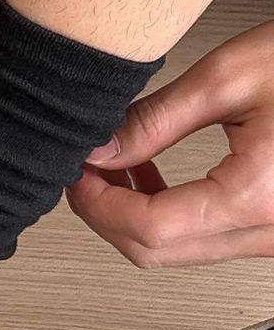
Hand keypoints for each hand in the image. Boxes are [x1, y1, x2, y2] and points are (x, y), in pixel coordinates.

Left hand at [67, 23, 273, 267]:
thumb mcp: (228, 77)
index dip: (96, 202)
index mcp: (259, 195)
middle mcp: (273, 229)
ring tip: (112, 163)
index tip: (75, 171)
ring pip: (177, 251)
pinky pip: (205, 238)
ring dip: (131, 215)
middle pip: (155, 252)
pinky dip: (165, 215)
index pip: (148, 228)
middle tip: (82, 168)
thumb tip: (97, 147)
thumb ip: (153, 120)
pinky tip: (148, 175)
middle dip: (105, 212)